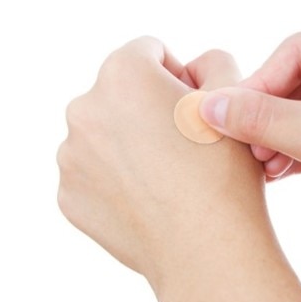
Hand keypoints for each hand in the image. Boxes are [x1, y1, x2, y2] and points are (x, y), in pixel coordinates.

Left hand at [57, 37, 300, 301]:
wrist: (206, 249)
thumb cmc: (222, 172)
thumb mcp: (232, 97)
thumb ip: (213, 60)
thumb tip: (190, 68)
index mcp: (122, 73)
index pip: (149, 52)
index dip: (177, 75)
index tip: (192, 107)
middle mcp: (84, 108)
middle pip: (120, 93)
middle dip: (148, 108)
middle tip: (181, 143)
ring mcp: (70, 156)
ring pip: (104, 134)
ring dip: (129, 142)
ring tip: (165, 175)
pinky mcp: (68, 195)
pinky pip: (93, 172)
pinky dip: (115, 177)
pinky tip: (146, 197)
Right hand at [199, 18, 300, 301]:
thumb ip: (261, 118)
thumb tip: (208, 105)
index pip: (297, 50)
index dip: (260, 83)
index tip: (229, 113)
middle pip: (299, 78)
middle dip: (270, 115)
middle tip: (245, 143)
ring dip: (279, 133)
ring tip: (260, 161)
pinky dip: (295, 146)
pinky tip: (276, 170)